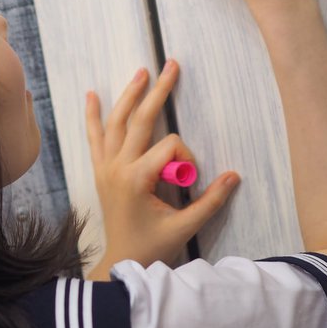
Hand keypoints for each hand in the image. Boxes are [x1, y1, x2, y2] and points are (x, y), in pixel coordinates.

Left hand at [84, 59, 239, 279]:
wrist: (121, 262)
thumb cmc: (152, 247)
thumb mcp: (185, 226)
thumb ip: (210, 201)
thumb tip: (234, 175)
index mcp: (137, 179)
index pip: (170, 147)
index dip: (187, 159)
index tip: (190, 181)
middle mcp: (118, 167)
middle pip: (140, 120)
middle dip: (158, 91)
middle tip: (172, 65)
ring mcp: (106, 167)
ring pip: (116, 122)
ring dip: (129, 95)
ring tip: (141, 72)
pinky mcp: (101, 171)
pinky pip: (94, 138)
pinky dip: (92, 116)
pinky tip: (92, 95)